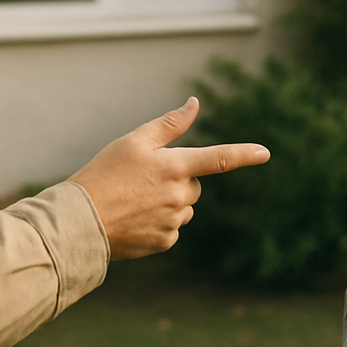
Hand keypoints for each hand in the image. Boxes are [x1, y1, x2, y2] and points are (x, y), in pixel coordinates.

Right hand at [69, 96, 269, 259]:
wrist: (81, 220)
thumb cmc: (105, 172)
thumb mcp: (135, 141)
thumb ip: (170, 124)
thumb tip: (194, 104)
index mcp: (175, 166)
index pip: (218, 158)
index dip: (244, 154)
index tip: (265, 153)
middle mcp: (179, 195)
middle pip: (194, 184)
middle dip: (178, 179)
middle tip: (143, 178)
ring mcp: (173, 221)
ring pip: (183, 207)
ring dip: (168, 201)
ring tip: (134, 199)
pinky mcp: (164, 242)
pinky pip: (172, 228)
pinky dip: (159, 221)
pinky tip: (135, 218)